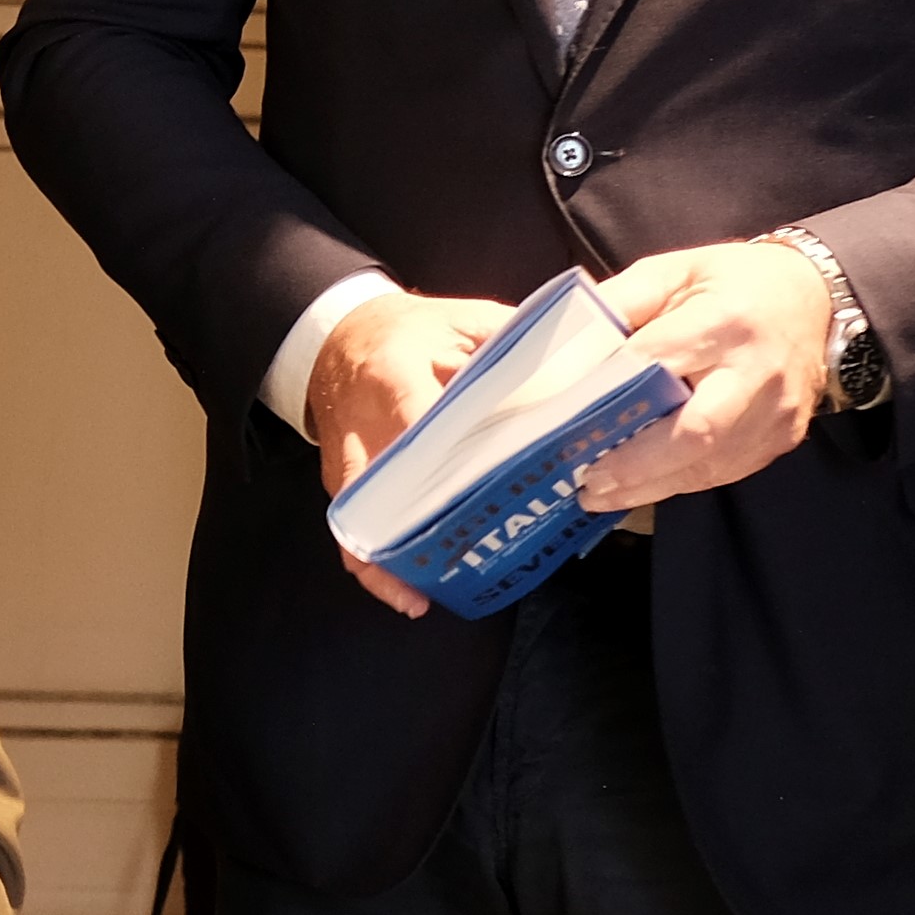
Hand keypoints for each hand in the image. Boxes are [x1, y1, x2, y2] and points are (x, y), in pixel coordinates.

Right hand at [308, 289, 508, 617]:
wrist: (337, 336)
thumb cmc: (406, 330)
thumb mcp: (462, 321)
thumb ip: (511, 346)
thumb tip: (577, 374)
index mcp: (394, 375)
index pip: (420, 422)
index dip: (447, 460)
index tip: (483, 487)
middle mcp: (363, 422)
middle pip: (388, 483)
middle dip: (422, 524)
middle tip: (466, 553)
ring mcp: (346, 457)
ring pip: (361, 519)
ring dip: (393, 560)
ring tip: (427, 591)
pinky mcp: (340, 480)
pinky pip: (352, 531)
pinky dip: (376, 566)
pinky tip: (408, 593)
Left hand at [575, 239, 835, 514]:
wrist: (816, 298)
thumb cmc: (735, 283)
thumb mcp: (674, 270)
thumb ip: (620, 302)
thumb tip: (562, 342)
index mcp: (725, 319)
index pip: (657, 362)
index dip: (608, 395)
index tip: (564, 421)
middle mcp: (757, 370)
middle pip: (694, 431)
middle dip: (634, 463)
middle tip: (586, 480)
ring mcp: (776, 411)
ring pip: (709, 463)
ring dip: (650, 485)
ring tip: (600, 492)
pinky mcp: (783, 437)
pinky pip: (725, 471)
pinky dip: (679, 481)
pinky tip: (643, 485)